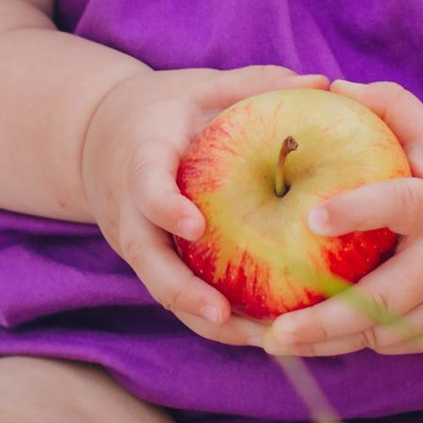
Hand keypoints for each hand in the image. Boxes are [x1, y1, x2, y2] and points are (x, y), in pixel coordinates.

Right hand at [80, 63, 329, 341]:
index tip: (194, 226)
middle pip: (146, 258)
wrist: (98, 137)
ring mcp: (135, 242)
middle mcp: (129, 210)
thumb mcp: (201, 87)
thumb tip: (323, 82)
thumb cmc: (163, 109)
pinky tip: (262, 334)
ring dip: (203, 319)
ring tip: (258, 340)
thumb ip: (255, 86)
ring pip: (162, 289)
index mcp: (139, 159)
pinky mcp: (149, 262)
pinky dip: (212, 320)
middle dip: (180, 291)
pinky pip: (177, 296)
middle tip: (223, 314)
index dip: (164, 207)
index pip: (145, 185)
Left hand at [260, 78, 422, 356]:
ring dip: (328, 341)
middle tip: (269, 334)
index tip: (311, 217)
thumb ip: (391, 107)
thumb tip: (333, 88)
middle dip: (324, 320)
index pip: (399, 205)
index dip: (356, 211)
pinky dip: (355, 341)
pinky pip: (394, 344)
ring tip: (274, 340)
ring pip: (382, 332)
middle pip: (382, 299)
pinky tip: (316, 338)